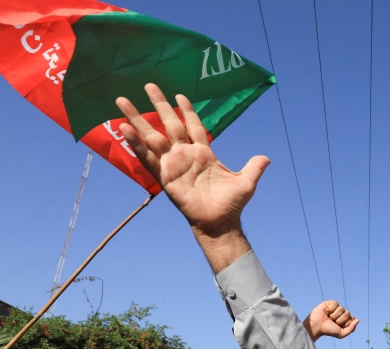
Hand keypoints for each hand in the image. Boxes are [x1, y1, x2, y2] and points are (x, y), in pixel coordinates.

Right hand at [116, 84, 267, 269]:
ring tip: (122, 100)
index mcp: (204, 152)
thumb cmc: (231, 204)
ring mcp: (173, 164)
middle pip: (169, 123)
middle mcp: (185, 155)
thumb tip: (267, 158)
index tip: (180, 94)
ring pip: (152, 136)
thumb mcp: (247, 182)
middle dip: (160, 104)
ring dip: (137, 119)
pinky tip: (125, 129)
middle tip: (149, 84)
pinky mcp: (164, 176)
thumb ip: (254, 167)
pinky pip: (147, 158)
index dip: (187, 110)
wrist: (220, 222)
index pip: (194, 125)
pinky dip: (136, 145)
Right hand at [303, 301, 359, 340]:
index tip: (339, 326)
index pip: (352, 318)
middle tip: (332, 322)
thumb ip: (351, 328)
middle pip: (348, 313)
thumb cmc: (328, 330)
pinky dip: (331, 309)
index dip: (346, 323)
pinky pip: (336, 303)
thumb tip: (358, 320)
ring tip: (328, 317)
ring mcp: (336, 308)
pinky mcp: (330, 303)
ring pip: (342, 308)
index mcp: (345, 320)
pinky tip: (326, 312)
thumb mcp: (341, 334)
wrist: (317, 326)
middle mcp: (341, 313)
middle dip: (340, 320)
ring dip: (334, 315)